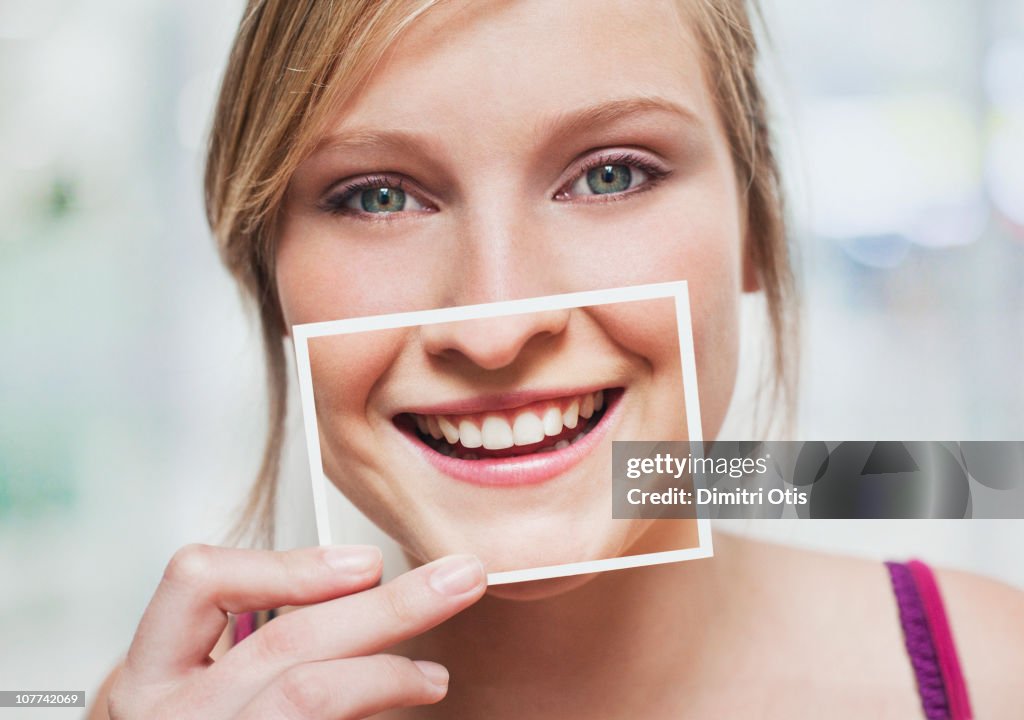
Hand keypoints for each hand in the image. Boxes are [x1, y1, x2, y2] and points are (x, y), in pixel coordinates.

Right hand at [107, 544, 485, 717]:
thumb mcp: (195, 690)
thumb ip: (259, 645)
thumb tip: (363, 585)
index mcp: (146, 676)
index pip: (197, 580)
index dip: (289, 565)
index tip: (368, 563)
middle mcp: (166, 717)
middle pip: (286, 640)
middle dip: (388, 606)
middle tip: (461, 580)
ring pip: (308, 696)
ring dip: (390, 672)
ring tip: (434, 676)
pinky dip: (374, 711)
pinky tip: (404, 706)